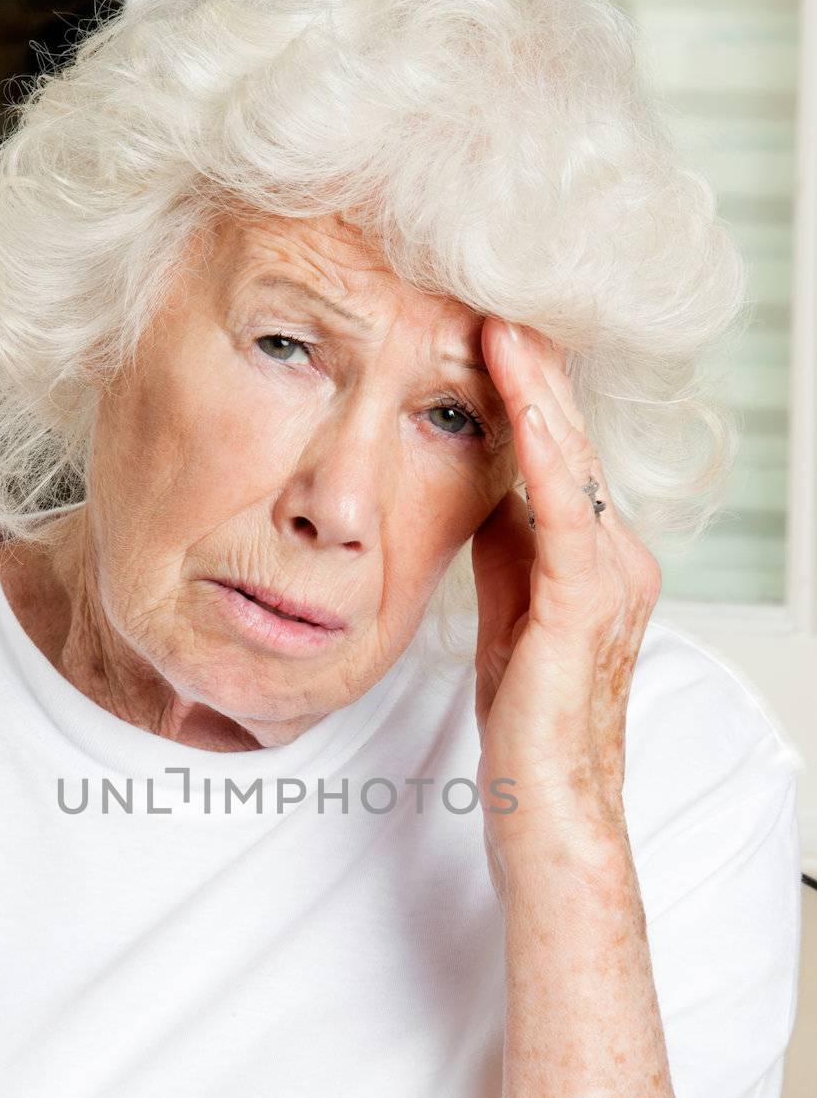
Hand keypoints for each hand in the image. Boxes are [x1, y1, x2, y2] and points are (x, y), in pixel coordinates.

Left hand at [470, 318, 661, 884]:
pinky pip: (562, 511)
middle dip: (531, 369)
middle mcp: (618, 558)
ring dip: (533, 388)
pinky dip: (538, 449)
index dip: (523, 391)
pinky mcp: (583, 606)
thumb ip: (504, 552)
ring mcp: (610, 579)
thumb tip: (483, 490)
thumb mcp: (506, 615)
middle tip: (488, 292)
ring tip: (497, 317)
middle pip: (568, 444)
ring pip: (569, 463)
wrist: (549, 806)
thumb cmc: (524, 722)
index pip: (558, 457)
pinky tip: (516, 396)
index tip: (480, 328)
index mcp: (597, 559)